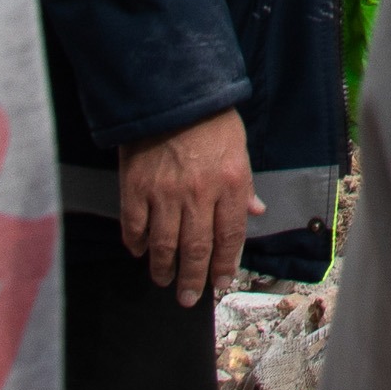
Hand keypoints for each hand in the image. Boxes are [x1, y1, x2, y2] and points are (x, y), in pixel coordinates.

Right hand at [119, 108, 257, 304]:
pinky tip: (140, 252)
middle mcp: (199, 193)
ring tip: (164, 281)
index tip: (221, 282)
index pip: (230, 236)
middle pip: (196, 248)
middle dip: (193, 279)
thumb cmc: (210, 118)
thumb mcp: (238, 147)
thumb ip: (244, 185)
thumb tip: (255, 212)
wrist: (170, 91)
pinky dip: (137, 244)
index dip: (225, 265)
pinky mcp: (135, 187)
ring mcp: (164, 193)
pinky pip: (134, 226)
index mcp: (229, 182)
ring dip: (164, 269)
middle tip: (188, 298)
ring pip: (165, 245)